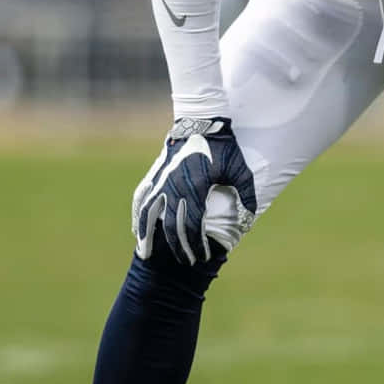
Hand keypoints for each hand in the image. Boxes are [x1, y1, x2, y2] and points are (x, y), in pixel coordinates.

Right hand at [131, 117, 257, 265]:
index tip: (203, 258)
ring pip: (148, 214)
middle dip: (179, 247)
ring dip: (147, 236)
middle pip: (172, 225)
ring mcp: (161, 180)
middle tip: (186, 262)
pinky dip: (137, 216)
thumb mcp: (241, 171)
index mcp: (196, 187)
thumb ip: (246, 197)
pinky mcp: (154, 174)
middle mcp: (174, 186)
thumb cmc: (224, 148)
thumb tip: (247, 223)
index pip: (193, 225)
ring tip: (144, 255)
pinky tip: (136, 231)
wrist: (202, 121)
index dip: (197, 244)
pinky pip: (141, 199)